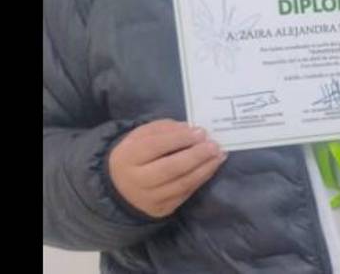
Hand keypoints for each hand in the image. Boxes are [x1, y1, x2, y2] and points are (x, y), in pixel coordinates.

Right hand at [108, 119, 226, 217]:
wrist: (120, 187)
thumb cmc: (136, 154)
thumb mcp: (142, 136)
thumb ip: (164, 129)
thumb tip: (190, 130)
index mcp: (128, 157)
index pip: (155, 146)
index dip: (180, 138)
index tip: (200, 132)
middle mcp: (136, 181)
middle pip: (170, 168)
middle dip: (196, 156)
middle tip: (214, 145)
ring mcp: (149, 198)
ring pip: (181, 184)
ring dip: (205, 169)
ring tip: (219, 155)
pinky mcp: (161, 210)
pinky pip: (185, 193)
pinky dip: (201, 179)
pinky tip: (211, 167)